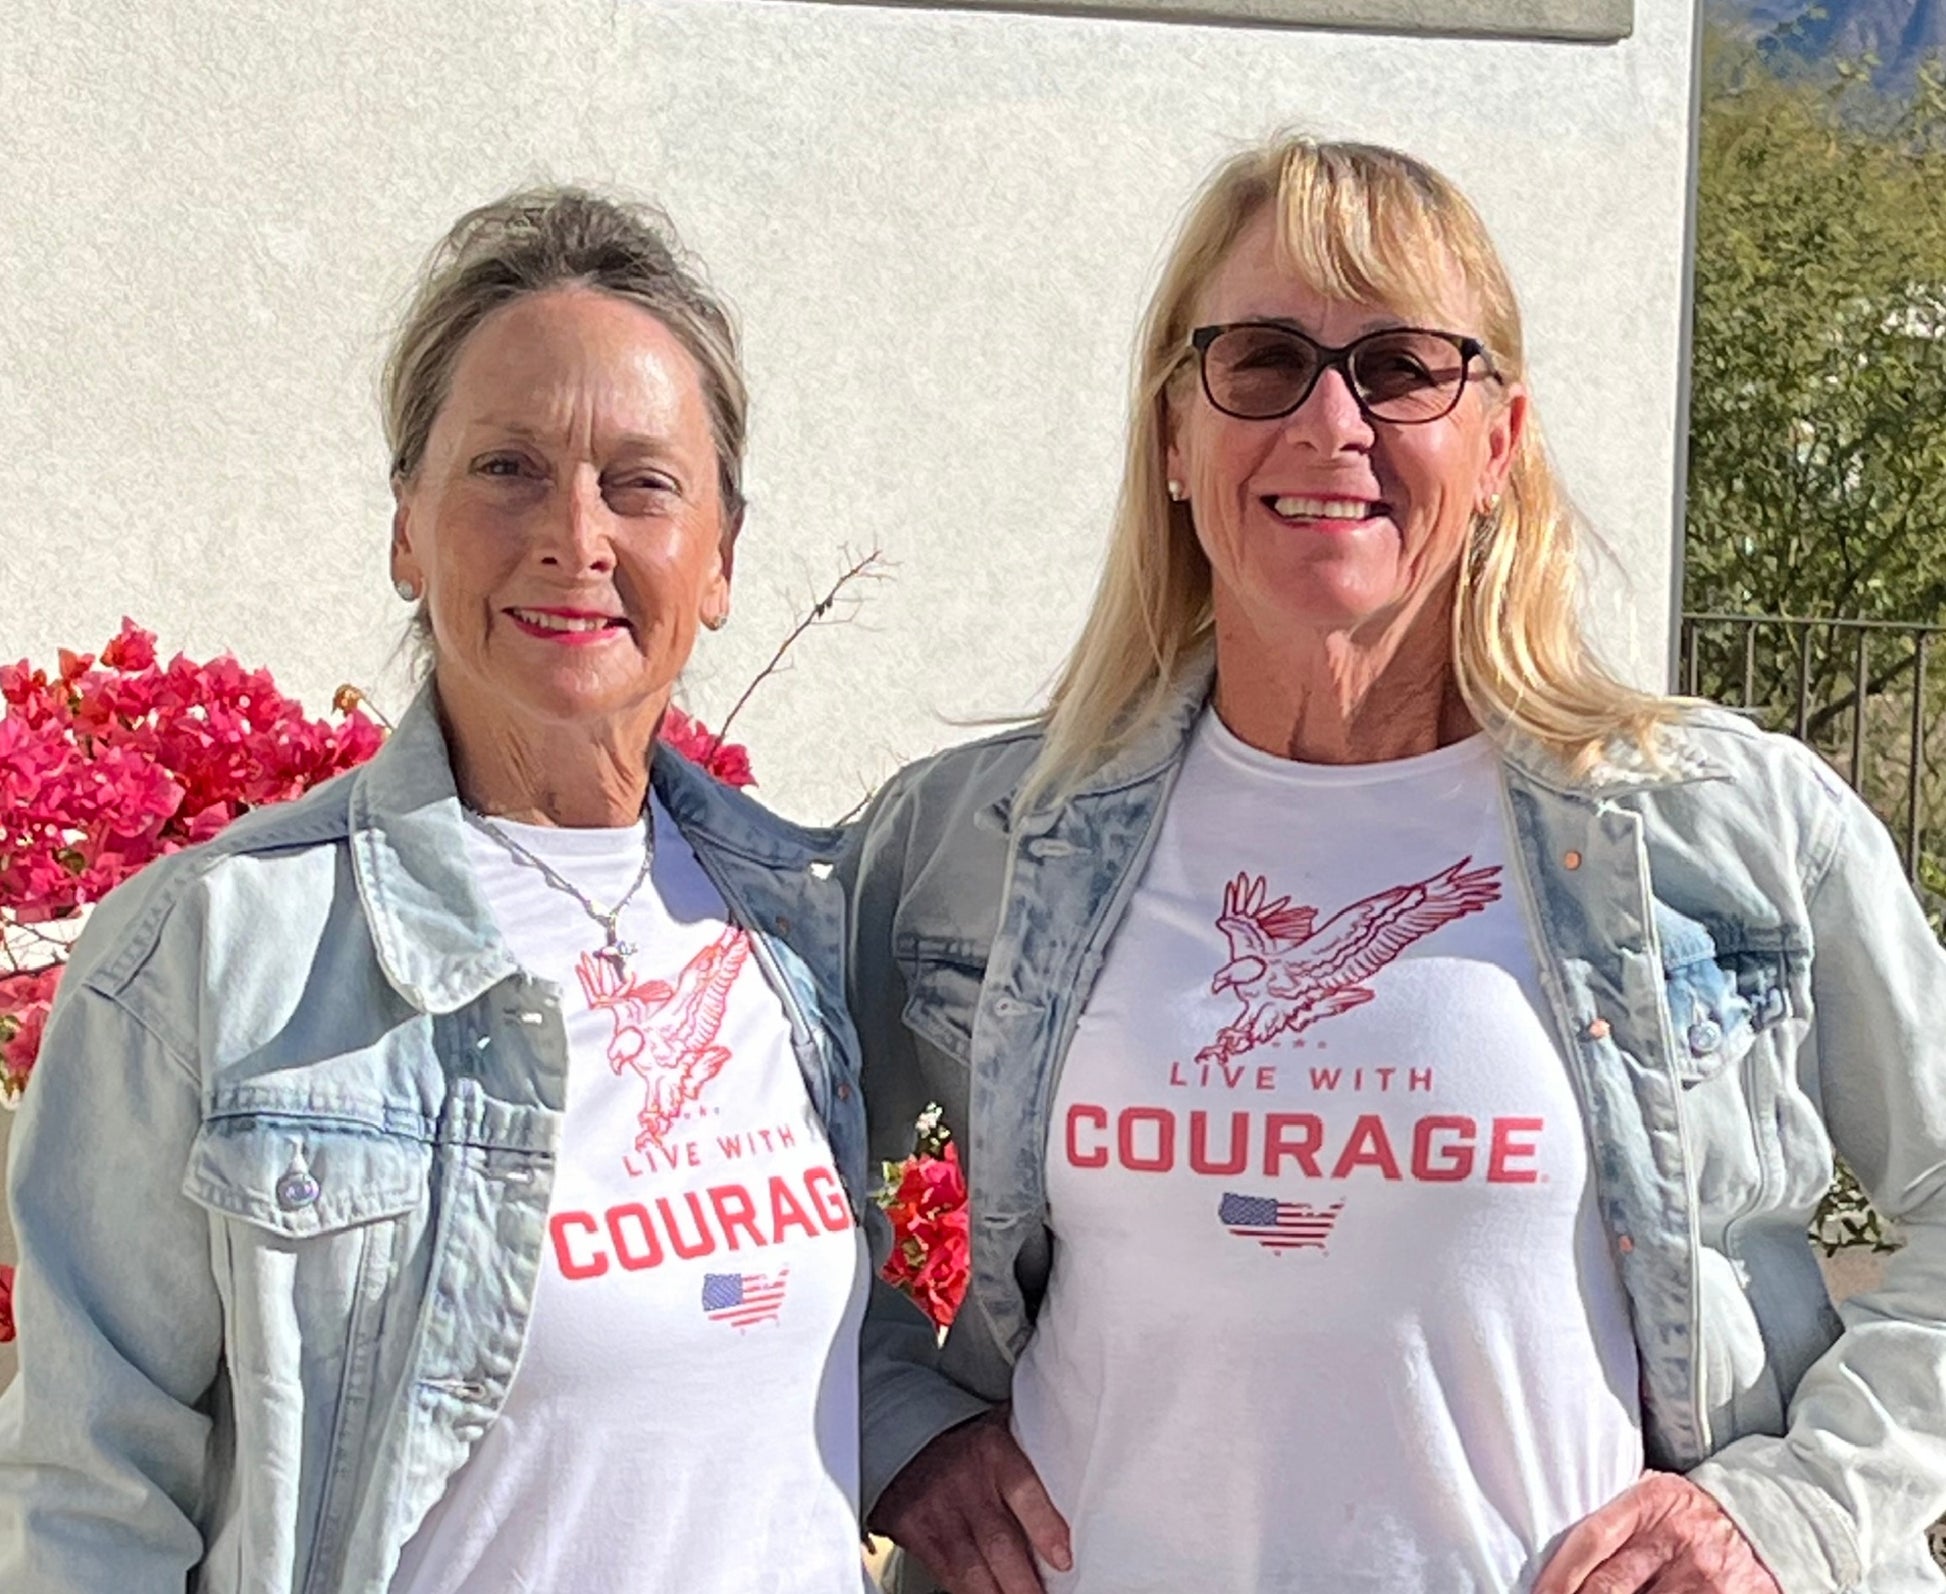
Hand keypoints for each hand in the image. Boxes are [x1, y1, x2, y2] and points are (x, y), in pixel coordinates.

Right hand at [871, 1407, 1071, 1593]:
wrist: (910, 1439)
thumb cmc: (975, 1450)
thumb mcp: (1007, 1439)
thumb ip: (1038, 1465)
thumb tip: (1087, 1499)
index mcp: (994, 1450)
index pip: (1023, 1490)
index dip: (1045, 1528)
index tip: (1063, 1561)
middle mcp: (963, 1479)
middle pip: (998, 1541)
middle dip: (1023, 1584)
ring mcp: (936, 1507)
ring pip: (970, 1568)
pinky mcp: (913, 1530)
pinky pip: (946, 1574)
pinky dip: (971, 1593)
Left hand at [1533, 1472, 1783, 1593]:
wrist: (1770, 1519)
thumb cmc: (1693, 1511)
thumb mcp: (1656, 1493)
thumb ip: (1616, 1515)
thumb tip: (1558, 1545)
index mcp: (1651, 1502)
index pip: (1591, 1540)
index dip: (1559, 1576)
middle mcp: (1678, 1540)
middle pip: (1609, 1586)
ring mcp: (1705, 1580)